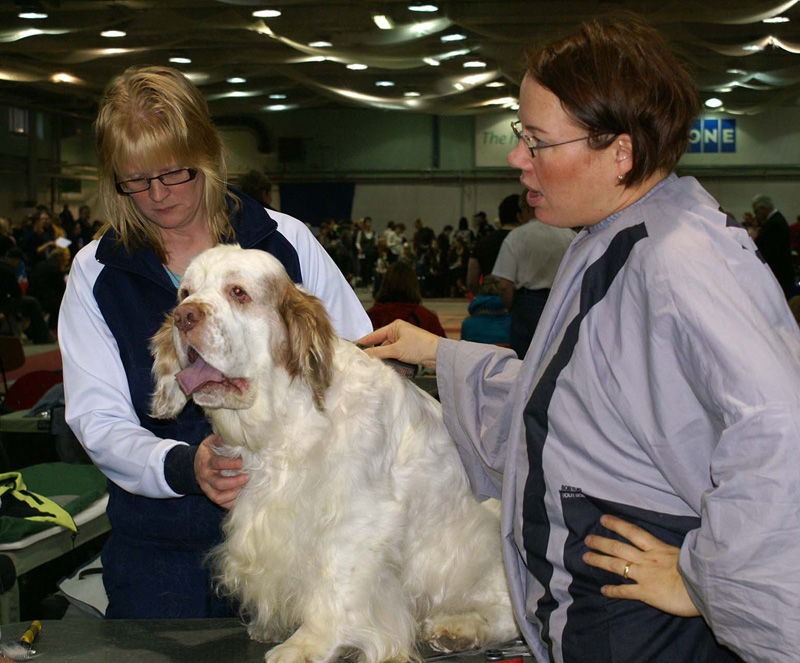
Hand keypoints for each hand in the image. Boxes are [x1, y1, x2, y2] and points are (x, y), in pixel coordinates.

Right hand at [194, 434, 246, 508]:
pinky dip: (230, 503)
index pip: (217, 463)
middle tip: (247, 477)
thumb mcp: (211, 441)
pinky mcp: (210, 495)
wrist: (195, 464)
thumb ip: (221, 439)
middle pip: (218, 483)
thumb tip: (235, 435)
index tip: (242, 463)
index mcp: (206, 461)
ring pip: (218, 496)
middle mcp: (205, 476)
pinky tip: (241, 497)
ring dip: (233, 494)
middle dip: (234, 481)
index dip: (230, 464)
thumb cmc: (209, 451)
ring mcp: (206, 488)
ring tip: (245, 488)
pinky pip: (220, 503)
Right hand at [356, 320, 440, 369]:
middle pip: (380, 344)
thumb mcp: (396, 350)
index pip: (374, 335)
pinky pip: (395, 356)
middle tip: (365, 361)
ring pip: (387, 352)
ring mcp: (403, 342)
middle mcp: (398, 332)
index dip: (364, 342)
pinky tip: (391, 367)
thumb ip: (379, 352)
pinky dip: (392, 361)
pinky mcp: (407, 350)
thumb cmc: (420, 346)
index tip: (353, 347)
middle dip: (375, 353)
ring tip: (380, 366)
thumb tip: (365, 355)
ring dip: (385, 359)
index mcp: (395, 326)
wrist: (438, 355)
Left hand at [583, 514, 699, 616]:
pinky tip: (603, 590)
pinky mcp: (647, 593)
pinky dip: (613, 590)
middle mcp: (647, 559)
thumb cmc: (700, 570)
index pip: (633, 532)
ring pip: (617, 565)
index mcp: (657, 547)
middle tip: (587, 539)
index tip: (603, 519)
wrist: (706, 589)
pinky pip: (625, 591)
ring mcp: (645, 575)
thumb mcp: (685, 552)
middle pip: (618, 547)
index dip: (617, 525)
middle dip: (601, 542)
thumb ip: (671, 550)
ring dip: (600, 561)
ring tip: (586, 557)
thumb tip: (666, 547)